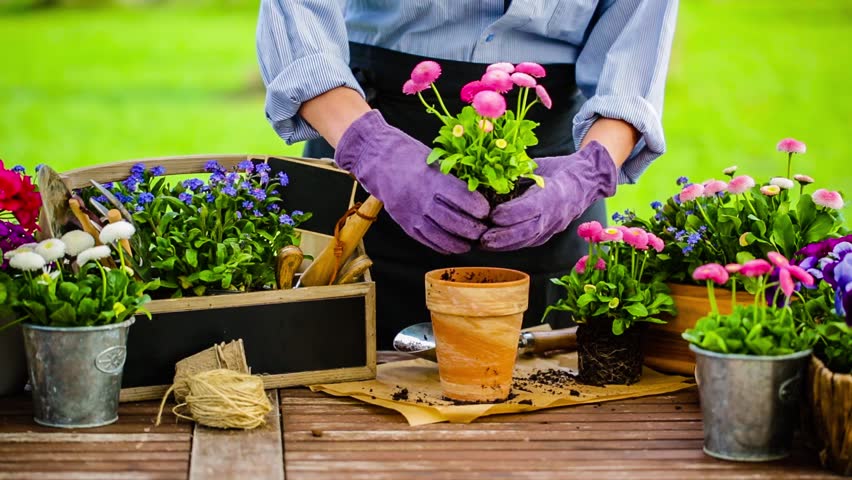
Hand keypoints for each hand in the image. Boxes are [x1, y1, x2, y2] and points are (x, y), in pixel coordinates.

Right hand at [335, 110, 489, 253]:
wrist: (378, 160)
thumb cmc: (411, 156)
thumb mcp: (435, 161)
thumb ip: (453, 180)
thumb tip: (479, 195)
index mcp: (433, 179)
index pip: (463, 199)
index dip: (478, 208)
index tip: (487, 212)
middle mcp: (422, 199)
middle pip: (455, 221)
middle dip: (474, 229)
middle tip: (483, 230)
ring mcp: (413, 214)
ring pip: (442, 236)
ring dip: (460, 243)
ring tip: (471, 242)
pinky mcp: (405, 224)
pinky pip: (427, 241)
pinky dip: (443, 246)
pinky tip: (453, 246)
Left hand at [481, 141, 617, 250]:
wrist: (586, 182)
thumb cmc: (559, 169)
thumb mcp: (539, 166)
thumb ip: (518, 174)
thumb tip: (491, 179)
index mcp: (554, 193)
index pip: (531, 208)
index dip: (511, 214)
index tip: (492, 215)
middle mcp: (555, 214)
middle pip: (529, 230)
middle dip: (504, 237)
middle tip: (482, 239)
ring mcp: (554, 226)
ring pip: (529, 240)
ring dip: (505, 245)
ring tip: (483, 245)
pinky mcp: (549, 234)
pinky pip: (530, 242)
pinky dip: (512, 246)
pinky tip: (495, 246)